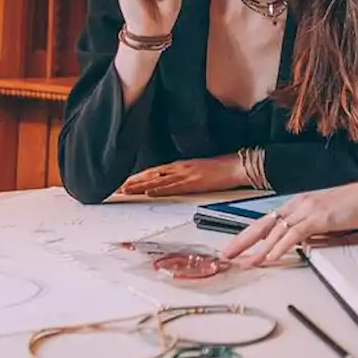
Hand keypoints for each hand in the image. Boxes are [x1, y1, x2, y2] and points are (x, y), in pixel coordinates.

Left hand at [119, 155, 245, 196]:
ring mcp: (186, 174)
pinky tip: (149, 193)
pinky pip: (173, 187)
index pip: (155, 171)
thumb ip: (186, 174)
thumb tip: (174, 182)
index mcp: (182, 164)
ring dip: (141, 187)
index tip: (126, 183)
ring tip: (125, 191)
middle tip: (118, 189)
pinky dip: (159, 189)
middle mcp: (181, 168)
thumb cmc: (224, 167)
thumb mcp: (201, 169)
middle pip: (152, 175)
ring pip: (158, 181)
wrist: (239, 165)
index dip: (139, 177)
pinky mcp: (194, 181)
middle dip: (134, 182)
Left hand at [220, 182, 357, 265]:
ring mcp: (308, 209)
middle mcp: (299, 204)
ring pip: (276, 231)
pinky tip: (270, 257)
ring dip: (259, 249)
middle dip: (243, 240)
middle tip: (226, 254)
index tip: (235, 246)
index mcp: (299, 203)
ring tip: (245, 262)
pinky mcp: (319, 217)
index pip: (267, 220)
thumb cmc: (356, 208)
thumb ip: (310, 229)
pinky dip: (280, 247)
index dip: (249, 234)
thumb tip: (299, 244)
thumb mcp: (327, 220)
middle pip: (264, 224)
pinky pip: (294, 234)